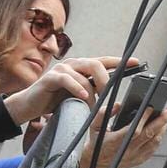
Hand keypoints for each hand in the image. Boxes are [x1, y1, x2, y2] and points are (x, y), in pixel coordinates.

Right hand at [4, 56, 132, 125]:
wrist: (29, 106)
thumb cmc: (55, 101)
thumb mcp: (79, 97)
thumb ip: (93, 92)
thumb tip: (112, 97)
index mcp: (82, 67)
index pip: (104, 61)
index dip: (120, 62)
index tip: (137, 63)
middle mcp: (73, 64)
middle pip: (97, 64)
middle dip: (106, 79)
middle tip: (109, 93)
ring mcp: (62, 69)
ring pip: (84, 74)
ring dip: (91, 92)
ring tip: (92, 105)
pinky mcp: (51, 77)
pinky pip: (68, 79)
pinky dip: (77, 88)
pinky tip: (83, 97)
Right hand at [72, 107, 166, 167]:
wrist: (95, 163)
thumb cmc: (96, 142)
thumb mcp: (94, 126)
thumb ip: (104, 113)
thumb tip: (118, 105)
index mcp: (115, 142)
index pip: (133, 130)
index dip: (143, 118)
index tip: (150, 107)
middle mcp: (127, 151)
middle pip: (149, 134)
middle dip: (162, 121)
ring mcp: (134, 157)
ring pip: (154, 142)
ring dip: (162, 129)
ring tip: (166, 117)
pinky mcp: (139, 160)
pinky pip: (153, 148)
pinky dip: (158, 138)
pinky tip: (160, 129)